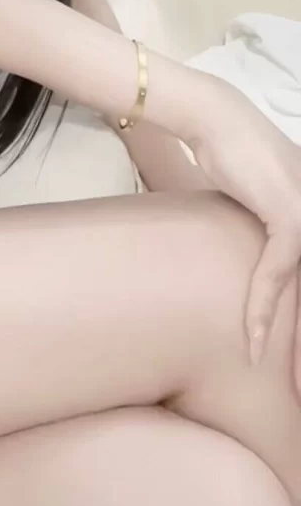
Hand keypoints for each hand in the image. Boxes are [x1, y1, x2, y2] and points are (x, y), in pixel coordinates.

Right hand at [187, 75, 300, 384]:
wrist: (213, 119)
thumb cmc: (229, 156)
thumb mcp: (257, 205)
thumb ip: (271, 235)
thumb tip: (266, 267)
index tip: (298, 370)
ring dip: (298, 347)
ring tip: (294, 386)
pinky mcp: (292, 213)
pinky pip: (280, 273)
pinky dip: (261, 307)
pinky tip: (250, 340)